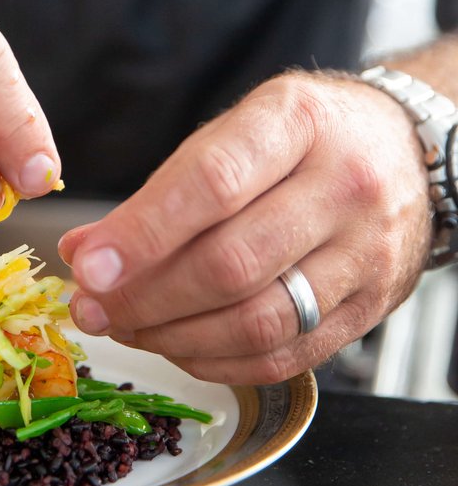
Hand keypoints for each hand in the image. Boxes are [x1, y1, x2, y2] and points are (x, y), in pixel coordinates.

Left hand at [59, 71, 431, 383]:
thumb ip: (161, 192)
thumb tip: (85, 253)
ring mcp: (366, 252)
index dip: (143, 234)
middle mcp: (344, 186)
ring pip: (257, 322)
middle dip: (145, 298)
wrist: (401, 152)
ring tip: (127, 328)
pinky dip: (217, 362)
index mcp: (298, 122)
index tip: (89, 267)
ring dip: (174, 337)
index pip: (212, 185)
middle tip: (93, 307)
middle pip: (231, 264)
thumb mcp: (233, 132)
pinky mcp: (371, 308)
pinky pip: (284, 357)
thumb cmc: (304, 138)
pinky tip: (178, 345)